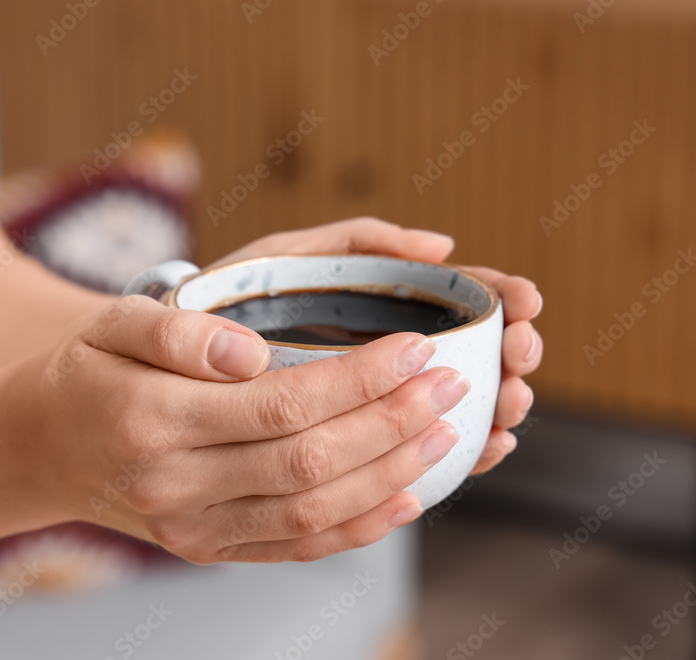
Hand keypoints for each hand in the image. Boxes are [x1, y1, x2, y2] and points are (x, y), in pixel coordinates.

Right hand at [1, 295, 468, 562]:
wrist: (37, 447)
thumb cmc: (82, 373)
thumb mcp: (111, 323)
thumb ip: (178, 332)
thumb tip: (254, 351)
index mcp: (154, 420)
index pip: (282, 403)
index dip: (361, 380)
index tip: (416, 348)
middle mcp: (175, 487)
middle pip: (310, 462)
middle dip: (393, 423)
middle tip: (453, 384)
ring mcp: (192, 529)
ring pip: (314, 512)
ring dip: (391, 475)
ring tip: (446, 434)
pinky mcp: (207, 549)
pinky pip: (295, 548)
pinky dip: (357, 528)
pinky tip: (404, 497)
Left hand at [208, 216, 543, 474]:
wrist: (172, 363)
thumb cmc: (234, 299)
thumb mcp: (289, 257)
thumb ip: (357, 242)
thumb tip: (439, 245)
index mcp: (379, 302)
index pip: (460, 297)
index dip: (500, 296)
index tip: (526, 300)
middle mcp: (390, 353)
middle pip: (477, 354)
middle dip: (510, 355)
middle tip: (522, 356)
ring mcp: (381, 402)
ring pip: (463, 408)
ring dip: (498, 404)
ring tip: (511, 404)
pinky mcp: (361, 446)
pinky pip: (423, 454)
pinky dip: (462, 452)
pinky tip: (485, 448)